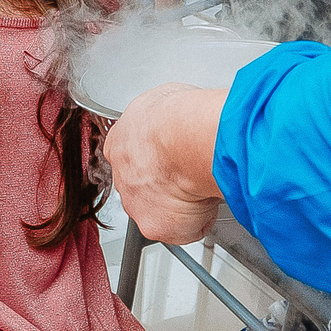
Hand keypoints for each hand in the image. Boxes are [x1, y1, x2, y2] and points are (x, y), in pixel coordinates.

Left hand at [104, 83, 226, 244]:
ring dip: (183, 204)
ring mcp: (135, 203)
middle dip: (168, 186)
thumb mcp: (166, 100)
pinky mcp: (155, 226)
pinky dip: (200, 220)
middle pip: (145, 188)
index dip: (159, 161)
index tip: (176, 161)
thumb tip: (179, 117)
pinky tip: (208, 201)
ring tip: (203, 187)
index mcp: (121, 143)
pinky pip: (185, 229)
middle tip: (193, 176)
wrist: (186, 138)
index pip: (135, 159)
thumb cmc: (179, 116)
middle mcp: (123, 175)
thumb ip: (164, 120)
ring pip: (163, 210)